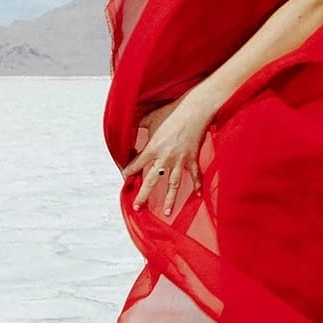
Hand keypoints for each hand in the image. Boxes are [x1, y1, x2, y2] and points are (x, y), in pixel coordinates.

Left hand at [121, 93, 217, 219]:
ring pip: (173, 184)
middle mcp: (164, 158)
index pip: (136, 164)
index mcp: (152, 148)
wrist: (194, 110)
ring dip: (169, 199)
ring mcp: (180, 160)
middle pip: (151, 181)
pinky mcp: (192, 158)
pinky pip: (195, 175)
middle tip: (138, 207)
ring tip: (166, 212)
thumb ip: (140, 124)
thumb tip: (131, 126)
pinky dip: (197, 185)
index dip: (129, 171)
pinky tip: (197, 196)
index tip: (125, 177)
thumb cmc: (172, 112)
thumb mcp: (151, 117)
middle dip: (143, 195)